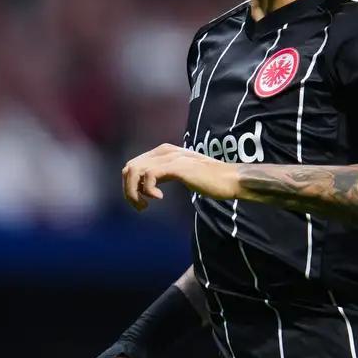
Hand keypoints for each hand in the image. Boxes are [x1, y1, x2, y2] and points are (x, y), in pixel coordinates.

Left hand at [122, 143, 239, 210]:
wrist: (229, 179)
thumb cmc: (208, 180)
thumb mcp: (181, 173)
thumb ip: (164, 174)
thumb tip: (145, 185)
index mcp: (163, 151)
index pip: (132, 165)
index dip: (130, 185)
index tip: (140, 201)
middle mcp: (164, 151)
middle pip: (129, 168)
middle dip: (128, 190)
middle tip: (141, 206)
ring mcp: (170, 157)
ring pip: (135, 171)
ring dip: (134, 192)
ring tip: (145, 205)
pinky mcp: (176, 167)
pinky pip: (149, 176)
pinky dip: (148, 190)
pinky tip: (160, 198)